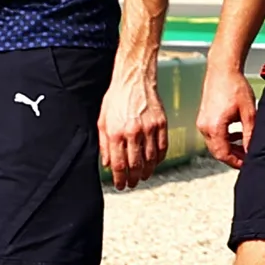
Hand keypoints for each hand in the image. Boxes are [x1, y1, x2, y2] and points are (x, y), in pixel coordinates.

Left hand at [99, 68, 167, 190]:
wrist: (134, 79)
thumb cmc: (116, 99)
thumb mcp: (102, 121)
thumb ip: (104, 144)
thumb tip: (106, 164)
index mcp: (116, 133)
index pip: (119, 164)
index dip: (120, 178)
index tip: (120, 185)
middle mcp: (134, 132)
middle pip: (136, 165)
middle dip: (134, 178)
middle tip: (132, 184)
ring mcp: (150, 128)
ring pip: (151, 159)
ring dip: (147, 171)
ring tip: (144, 176)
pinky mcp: (162, 124)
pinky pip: (162, 147)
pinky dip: (159, 159)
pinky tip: (155, 163)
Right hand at [198, 64, 256, 166]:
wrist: (222, 70)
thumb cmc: (235, 87)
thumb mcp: (249, 113)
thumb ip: (250, 134)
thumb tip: (251, 150)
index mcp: (214, 127)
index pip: (223, 154)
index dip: (236, 162)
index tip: (248, 164)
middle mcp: (204, 127)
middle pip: (217, 151)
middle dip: (233, 156)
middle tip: (248, 157)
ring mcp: (202, 122)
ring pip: (215, 143)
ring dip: (230, 147)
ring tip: (245, 145)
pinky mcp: (204, 117)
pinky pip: (213, 134)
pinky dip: (225, 138)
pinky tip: (237, 133)